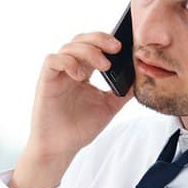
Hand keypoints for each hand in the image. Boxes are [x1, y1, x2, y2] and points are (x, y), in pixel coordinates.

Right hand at [13, 32, 133, 187]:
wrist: (61, 148)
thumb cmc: (80, 128)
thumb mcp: (109, 107)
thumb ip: (122, 92)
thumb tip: (141, 78)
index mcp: (84, 71)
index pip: (94, 45)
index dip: (107, 40)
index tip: (123, 47)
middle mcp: (70, 69)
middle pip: (81, 39)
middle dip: (99, 39)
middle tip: (116, 48)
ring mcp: (57, 74)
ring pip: (68, 47)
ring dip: (88, 51)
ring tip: (103, 66)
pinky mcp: (46, 81)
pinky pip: (52, 60)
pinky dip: (67, 62)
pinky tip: (80, 75)